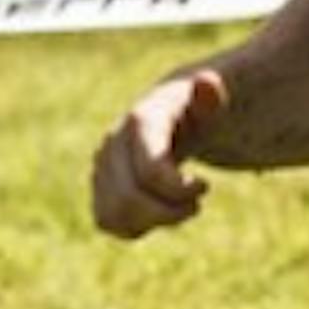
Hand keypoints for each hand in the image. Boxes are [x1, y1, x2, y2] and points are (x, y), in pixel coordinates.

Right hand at [90, 69, 229, 238]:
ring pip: (113, 216)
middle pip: (129, 201)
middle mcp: (112, 144)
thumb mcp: (210, 101)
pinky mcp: (98, 185)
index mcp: (140, 122)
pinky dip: (136, 226)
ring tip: (177, 209)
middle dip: (168, 212)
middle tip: (194, 204)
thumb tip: (207, 82)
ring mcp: (101, 166)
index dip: (180, 191)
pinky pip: (106, 220)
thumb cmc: (196, 110)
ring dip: (152, 221)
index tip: (204, 186)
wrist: (171, 113)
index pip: (151, 173)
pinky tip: (158, 212)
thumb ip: (210, 96)